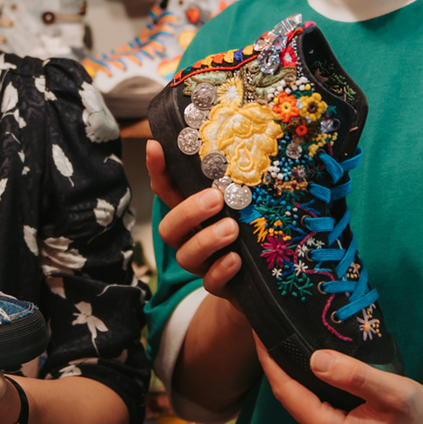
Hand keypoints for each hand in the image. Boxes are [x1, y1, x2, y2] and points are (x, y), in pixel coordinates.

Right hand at [146, 139, 245, 303]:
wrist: (267, 278)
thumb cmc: (254, 228)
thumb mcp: (246, 202)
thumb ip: (240, 180)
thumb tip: (252, 138)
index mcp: (192, 213)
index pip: (166, 189)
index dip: (157, 169)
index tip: (155, 146)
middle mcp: (191, 237)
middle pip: (169, 227)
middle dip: (188, 211)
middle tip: (216, 198)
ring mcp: (203, 263)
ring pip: (186, 256)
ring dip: (206, 240)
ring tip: (232, 228)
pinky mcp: (220, 285)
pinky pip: (210, 282)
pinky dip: (220, 271)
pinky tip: (236, 259)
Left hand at [254, 335, 422, 423]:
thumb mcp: (396, 394)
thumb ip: (355, 377)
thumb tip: (314, 359)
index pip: (285, 390)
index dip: (269, 358)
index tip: (258, 328)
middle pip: (288, 396)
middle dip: (279, 361)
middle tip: (274, 324)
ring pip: (299, 403)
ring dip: (294, 374)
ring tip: (290, 339)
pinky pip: (311, 410)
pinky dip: (309, 388)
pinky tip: (313, 366)